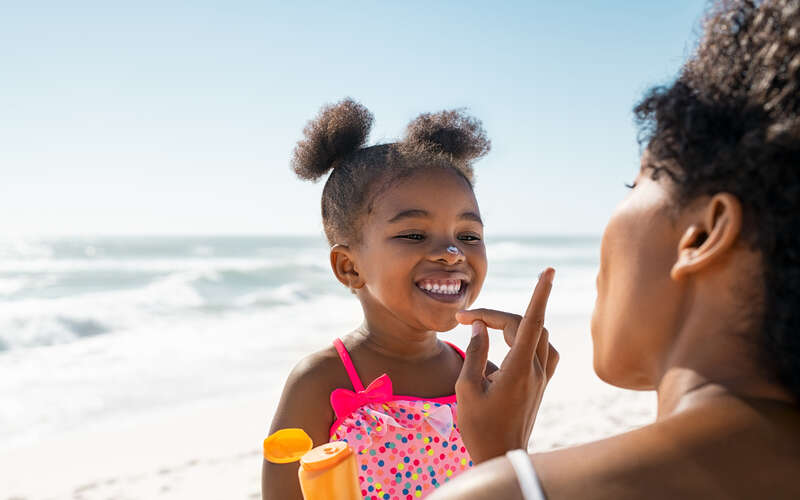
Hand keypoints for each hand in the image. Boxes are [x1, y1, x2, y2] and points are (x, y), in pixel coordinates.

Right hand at [454, 268, 558, 463]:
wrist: (501, 456)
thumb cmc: (479, 427)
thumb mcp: (466, 389)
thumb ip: (474, 353)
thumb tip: (480, 326)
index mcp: (517, 371)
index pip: (532, 322)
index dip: (540, 294)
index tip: (548, 270)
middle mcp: (535, 371)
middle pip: (526, 326)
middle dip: (497, 315)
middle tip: (467, 320)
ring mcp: (542, 378)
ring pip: (539, 335)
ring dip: (516, 324)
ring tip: (489, 328)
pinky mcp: (542, 384)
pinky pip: (544, 350)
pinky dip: (530, 338)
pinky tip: (513, 342)